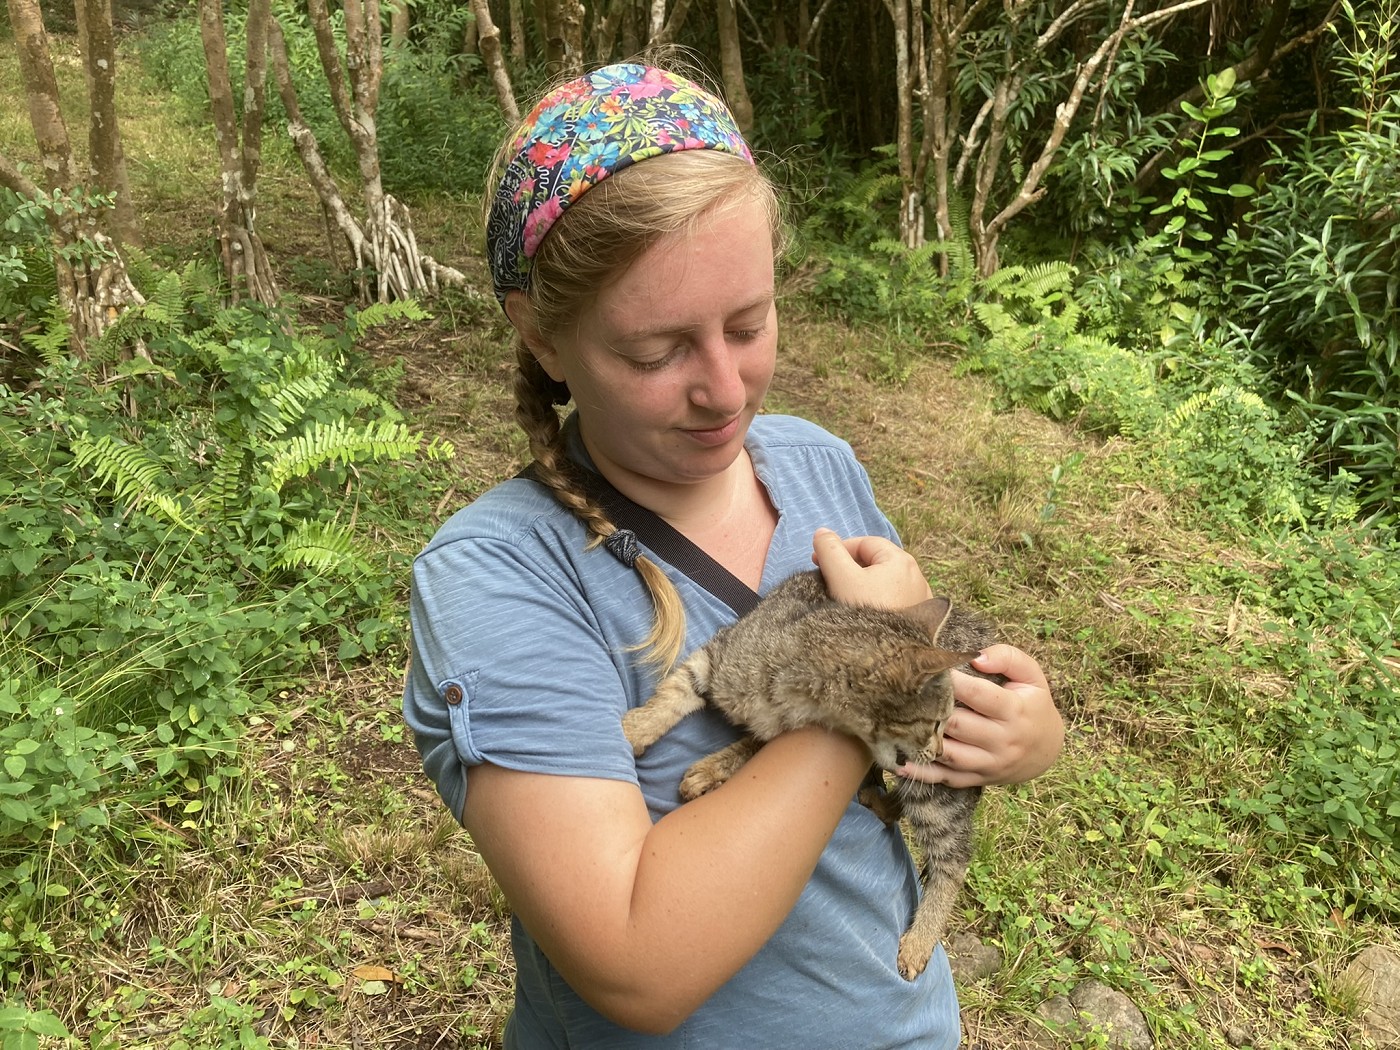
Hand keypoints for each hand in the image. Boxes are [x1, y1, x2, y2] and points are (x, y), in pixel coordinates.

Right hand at [811, 528, 933, 609]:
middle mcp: (916, 575)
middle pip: (875, 562)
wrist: (891, 660)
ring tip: (843, 600)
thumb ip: (830, 551)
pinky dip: (875, 601)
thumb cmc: (866, 613)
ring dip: (862, 586)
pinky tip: (864, 616)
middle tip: (828, 582)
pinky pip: (892, 601)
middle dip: (849, 568)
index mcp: (900, 559)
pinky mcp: (918, 619)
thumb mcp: (841, 578)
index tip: (817, 564)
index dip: (838, 549)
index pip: (864, 543)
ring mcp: (920, 599)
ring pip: (883, 583)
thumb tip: (822, 532)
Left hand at [897, 644, 1061, 787]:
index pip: (977, 694)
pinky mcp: (979, 778)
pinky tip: (900, 763)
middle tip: (902, 693)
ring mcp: (989, 763)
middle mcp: (1002, 740)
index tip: (928, 667)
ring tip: (896, 725)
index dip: (951, 681)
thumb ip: (1008, 658)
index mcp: (1014, 710)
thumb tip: (977, 656)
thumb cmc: (1032, 704)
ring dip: (922, 741)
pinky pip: (947, 779)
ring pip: (950, 754)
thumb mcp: (1032, 676)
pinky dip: (923, 773)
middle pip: (958, 724)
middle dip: (930, 709)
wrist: (1047, 749)